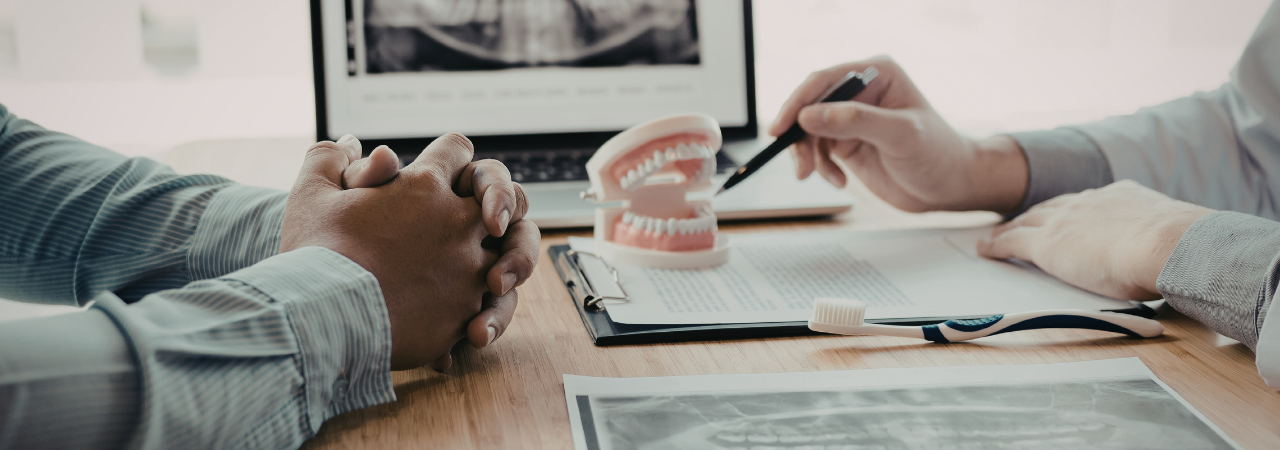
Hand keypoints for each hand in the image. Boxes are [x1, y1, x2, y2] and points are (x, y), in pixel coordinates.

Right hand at [282, 133, 501, 369]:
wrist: (319, 319)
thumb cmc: (314, 254)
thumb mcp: (311, 194)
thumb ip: (330, 159)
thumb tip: (348, 141)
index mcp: (424, 186)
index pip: (457, 150)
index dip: (449, 158)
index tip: (440, 173)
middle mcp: (457, 224)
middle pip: (503, 199)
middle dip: (495, 204)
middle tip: (481, 221)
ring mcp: (468, 271)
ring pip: (501, 257)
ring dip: (488, 262)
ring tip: (463, 278)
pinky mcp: (465, 314)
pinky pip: (487, 305)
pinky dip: (473, 310)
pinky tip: (450, 318)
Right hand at [768, 56, 1027, 212]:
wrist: (950, 187)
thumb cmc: (938, 154)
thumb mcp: (899, 135)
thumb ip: (854, 121)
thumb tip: (808, 115)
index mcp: (876, 74)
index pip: (825, 80)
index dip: (798, 103)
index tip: (781, 128)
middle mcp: (861, 92)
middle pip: (810, 105)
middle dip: (800, 136)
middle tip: (801, 165)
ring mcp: (852, 118)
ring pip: (809, 131)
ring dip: (807, 155)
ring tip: (817, 176)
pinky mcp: (848, 142)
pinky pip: (818, 151)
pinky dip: (821, 168)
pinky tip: (839, 181)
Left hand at [977, 180, 1212, 299]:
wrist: (1168, 244)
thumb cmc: (1179, 248)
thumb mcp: (1169, 235)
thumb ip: (1160, 240)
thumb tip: (1171, 254)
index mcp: (1120, 196)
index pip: (1087, 202)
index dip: (1070, 209)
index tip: (1062, 214)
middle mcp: (1088, 202)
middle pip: (1052, 207)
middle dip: (1035, 215)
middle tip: (1019, 222)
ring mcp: (1065, 220)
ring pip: (1028, 221)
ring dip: (1011, 228)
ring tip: (996, 236)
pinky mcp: (1047, 243)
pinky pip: (1012, 241)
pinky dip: (997, 244)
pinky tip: (985, 249)